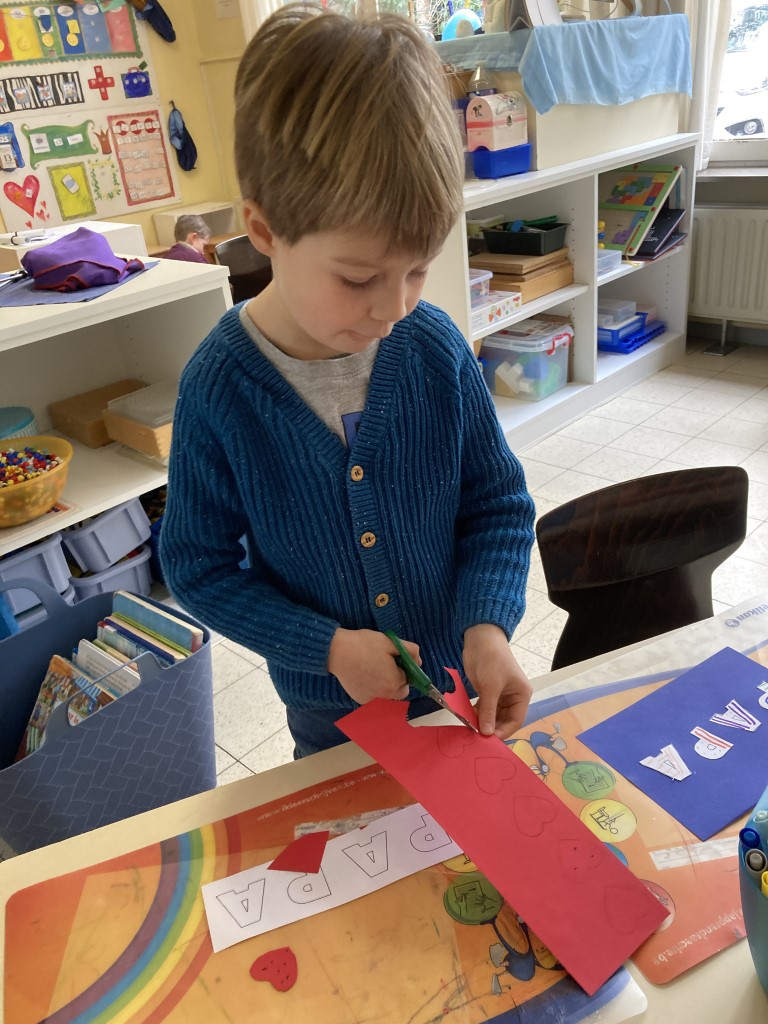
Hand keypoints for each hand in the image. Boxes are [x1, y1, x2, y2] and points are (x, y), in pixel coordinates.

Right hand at [327, 628, 420, 705]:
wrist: (336, 651)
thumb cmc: (364, 644)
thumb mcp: (389, 642)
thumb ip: (410, 650)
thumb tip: (419, 661)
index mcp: (394, 682)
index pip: (409, 678)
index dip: (403, 667)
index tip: (393, 658)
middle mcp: (385, 695)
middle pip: (400, 690)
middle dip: (398, 680)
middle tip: (385, 664)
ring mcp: (371, 699)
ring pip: (387, 695)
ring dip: (386, 686)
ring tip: (374, 669)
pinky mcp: (360, 700)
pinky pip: (374, 697)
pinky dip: (374, 690)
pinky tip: (365, 676)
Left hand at [463, 623, 531, 739]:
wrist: (480, 638)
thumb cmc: (491, 659)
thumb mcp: (491, 686)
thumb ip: (489, 710)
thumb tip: (487, 733)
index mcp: (521, 695)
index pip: (516, 720)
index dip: (503, 731)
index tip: (489, 741)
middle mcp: (513, 697)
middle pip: (504, 720)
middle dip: (492, 728)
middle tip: (477, 738)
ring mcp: (499, 695)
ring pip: (492, 716)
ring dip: (482, 722)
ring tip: (470, 731)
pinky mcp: (487, 692)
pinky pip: (483, 709)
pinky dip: (476, 714)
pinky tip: (467, 720)